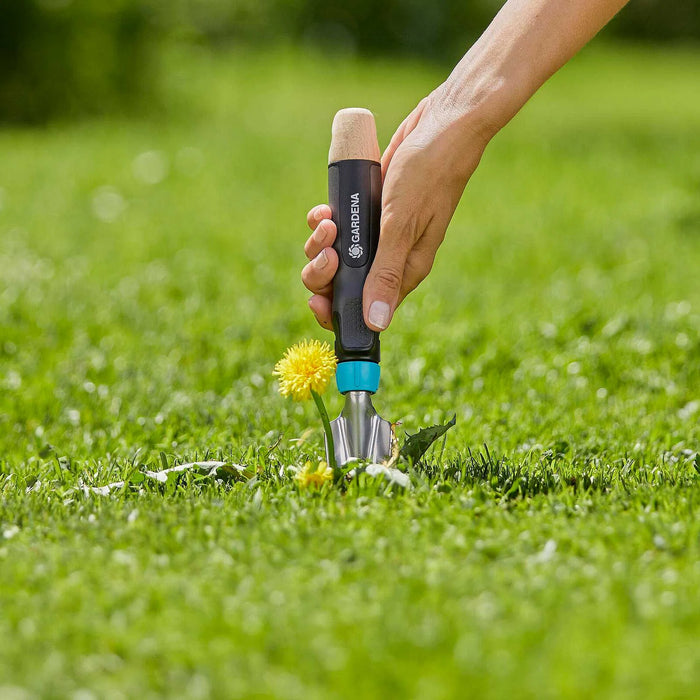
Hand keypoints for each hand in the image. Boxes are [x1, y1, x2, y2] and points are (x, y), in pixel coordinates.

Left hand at [302, 87, 489, 331]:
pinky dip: (324, 222)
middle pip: (342, 284)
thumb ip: (386, 274)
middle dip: (323, 273)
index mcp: (405, 271)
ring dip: (320, 244)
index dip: (336, 311)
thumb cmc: (428, 174)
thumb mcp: (403, 226)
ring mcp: (377, 234)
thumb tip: (375, 323)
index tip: (317, 300)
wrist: (442, 125)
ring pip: (335, 256)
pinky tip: (325, 210)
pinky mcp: (368, 211)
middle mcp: (390, 257)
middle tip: (329, 250)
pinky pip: (336, 229)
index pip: (364, 309)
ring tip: (327, 221)